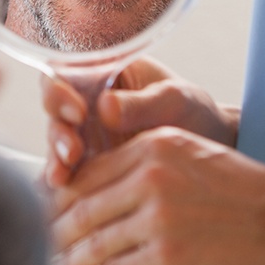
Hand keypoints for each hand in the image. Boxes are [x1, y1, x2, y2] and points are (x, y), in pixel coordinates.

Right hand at [42, 56, 239, 186]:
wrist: (210, 147)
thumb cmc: (193, 111)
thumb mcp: (174, 100)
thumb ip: (141, 103)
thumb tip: (105, 107)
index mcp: (103, 72)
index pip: (66, 72)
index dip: (61, 90)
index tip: (78, 111)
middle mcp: (86, 100)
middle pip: (54, 110)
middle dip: (58, 131)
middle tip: (72, 152)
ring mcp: (85, 132)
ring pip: (56, 141)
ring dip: (56, 158)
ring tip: (63, 177)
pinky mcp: (89, 162)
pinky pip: (68, 169)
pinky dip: (63, 181)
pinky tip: (63, 193)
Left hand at [49, 127, 264, 264]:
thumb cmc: (237, 188)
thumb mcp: (187, 154)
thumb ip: (140, 165)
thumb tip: (97, 190)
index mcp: (152, 146)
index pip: (89, 171)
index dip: (60, 193)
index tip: (45, 207)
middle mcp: (149, 177)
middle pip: (83, 205)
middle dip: (55, 228)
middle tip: (39, 241)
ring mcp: (156, 217)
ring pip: (94, 241)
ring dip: (69, 260)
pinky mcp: (167, 257)